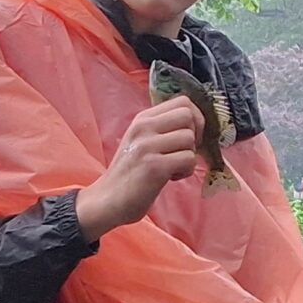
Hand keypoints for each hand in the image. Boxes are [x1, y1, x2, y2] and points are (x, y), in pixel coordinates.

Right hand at [75, 98, 203, 241]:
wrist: (106, 200)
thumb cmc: (129, 174)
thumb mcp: (141, 142)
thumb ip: (162, 129)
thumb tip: (196, 124)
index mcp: (142, 119)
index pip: (183, 102)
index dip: (195, 119)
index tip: (189, 137)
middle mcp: (143, 127)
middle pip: (189, 116)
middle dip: (196, 136)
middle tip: (183, 152)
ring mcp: (147, 146)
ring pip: (189, 138)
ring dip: (189, 157)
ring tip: (174, 168)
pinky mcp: (154, 167)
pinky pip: (188, 159)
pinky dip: (186, 171)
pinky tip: (171, 178)